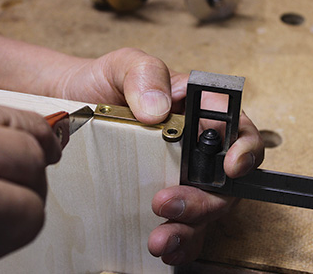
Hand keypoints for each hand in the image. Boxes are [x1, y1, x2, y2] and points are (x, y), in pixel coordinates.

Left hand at [53, 52, 263, 264]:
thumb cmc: (102, 83)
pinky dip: (177, 243)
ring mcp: (179, 177)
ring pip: (206, 212)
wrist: (68, 105)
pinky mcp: (159, 200)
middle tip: (168, 203)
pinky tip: (161, 247)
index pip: (238, 132)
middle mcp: (195, 148)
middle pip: (225, 182)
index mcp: (199, 112)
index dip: (244, 150)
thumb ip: (146, 74)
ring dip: (189, 229)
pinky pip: (181, 227)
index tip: (230, 166)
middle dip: (204, 200)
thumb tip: (159, 109)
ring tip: (161, 238)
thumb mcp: (123, 66)